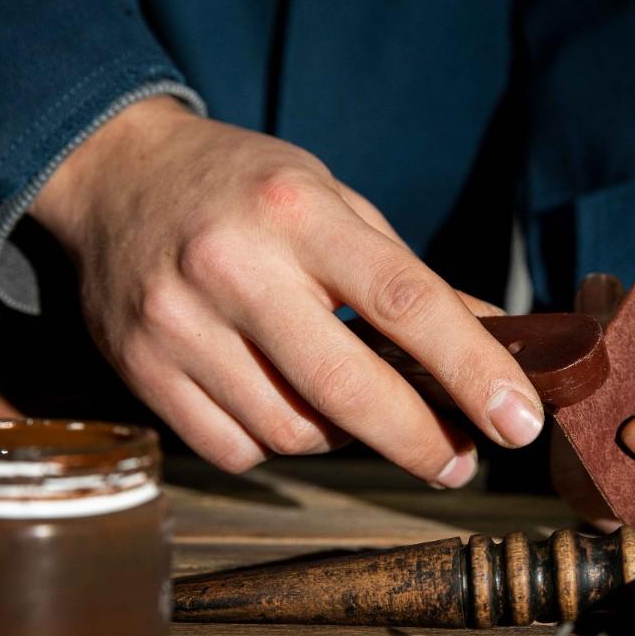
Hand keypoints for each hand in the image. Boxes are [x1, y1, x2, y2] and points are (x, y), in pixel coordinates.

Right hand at [29, 97, 543, 483]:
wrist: (114, 174)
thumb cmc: (244, 188)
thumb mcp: (335, 202)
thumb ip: (412, 279)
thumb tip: (498, 350)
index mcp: (297, 211)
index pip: (405, 302)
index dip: (473, 370)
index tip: (519, 421)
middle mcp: (232, 267)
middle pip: (346, 389)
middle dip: (419, 440)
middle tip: (459, 461)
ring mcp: (178, 324)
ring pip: (290, 432)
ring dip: (341, 439)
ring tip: (349, 408)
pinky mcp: (141, 371)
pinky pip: (233, 449)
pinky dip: (273, 443)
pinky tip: (279, 404)